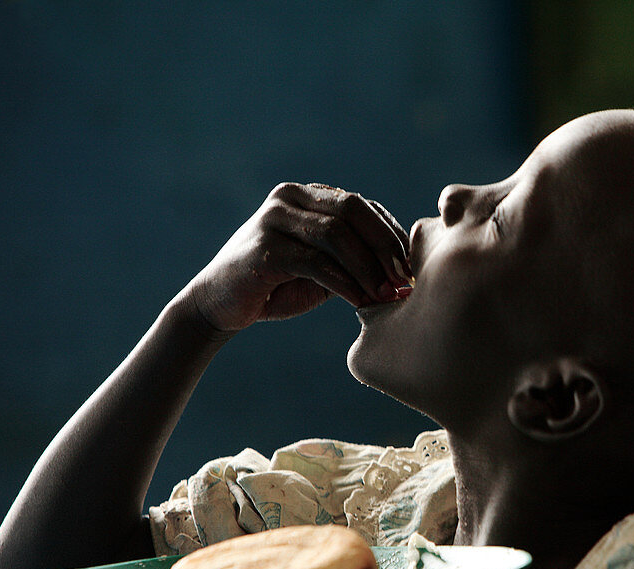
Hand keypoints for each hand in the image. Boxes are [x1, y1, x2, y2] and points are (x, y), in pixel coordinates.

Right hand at [188, 182, 411, 333]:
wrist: (221, 306)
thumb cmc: (277, 287)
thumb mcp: (323, 267)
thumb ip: (354, 257)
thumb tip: (403, 266)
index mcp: (308, 196)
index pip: (363, 207)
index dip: (392, 236)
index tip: (413, 269)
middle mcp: (290, 198)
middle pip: (353, 209)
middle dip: (385, 246)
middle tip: (405, 280)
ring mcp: (273, 219)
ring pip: (336, 233)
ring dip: (368, 267)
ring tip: (386, 294)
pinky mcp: (264, 248)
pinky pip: (315, 261)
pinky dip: (343, 282)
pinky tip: (360, 301)